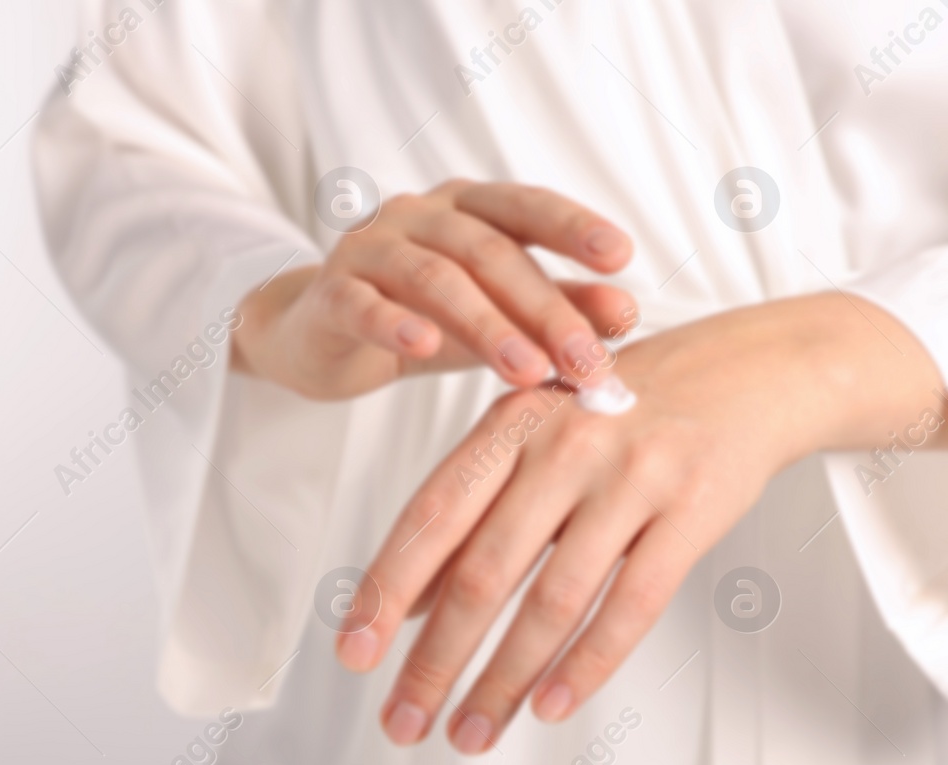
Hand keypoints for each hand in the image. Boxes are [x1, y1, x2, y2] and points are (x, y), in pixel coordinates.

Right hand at [231, 181, 637, 399]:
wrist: (321, 339)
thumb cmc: (421, 319)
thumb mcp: (496, 313)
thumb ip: (558, 307)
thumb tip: (628, 311)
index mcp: (464, 207)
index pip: (525, 206)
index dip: (572, 225)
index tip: (620, 256)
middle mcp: (414, 214)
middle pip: (488, 252)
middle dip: (544, 308)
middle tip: (587, 361)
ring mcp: (366, 249)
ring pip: (434, 278)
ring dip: (488, 326)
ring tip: (530, 373)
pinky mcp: (329, 295)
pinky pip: (363, 304)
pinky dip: (396, 322)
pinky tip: (427, 345)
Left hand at [334, 292, 945, 752]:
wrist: (747, 370)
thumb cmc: (622, 411)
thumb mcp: (533, 440)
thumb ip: (470, 512)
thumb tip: (403, 602)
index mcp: (509, 425)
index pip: (431, 517)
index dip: (385, 588)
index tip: (353, 651)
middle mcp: (561, 447)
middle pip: (482, 572)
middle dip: (435, 659)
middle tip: (403, 719)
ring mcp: (628, 478)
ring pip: (552, 601)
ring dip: (504, 680)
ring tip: (470, 733)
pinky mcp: (691, 510)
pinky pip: (631, 604)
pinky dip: (586, 664)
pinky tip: (549, 705)